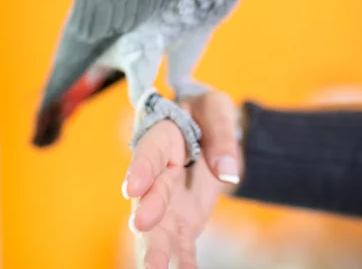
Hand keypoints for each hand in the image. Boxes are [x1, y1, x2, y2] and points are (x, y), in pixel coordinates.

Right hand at [122, 92, 242, 268]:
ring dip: (155, 249)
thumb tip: (228, 172)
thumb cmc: (206, 112)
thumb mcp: (216, 108)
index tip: (133, 187)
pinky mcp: (182, 221)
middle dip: (145, 212)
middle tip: (141, 227)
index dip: (141, 168)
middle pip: (149, 194)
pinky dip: (181, 262)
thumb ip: (221, 134)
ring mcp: (167, 200)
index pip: (150, 152)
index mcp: (163, 137)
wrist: (208, 130)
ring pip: (157, 227)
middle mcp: (158, 173)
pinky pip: (181, 244)